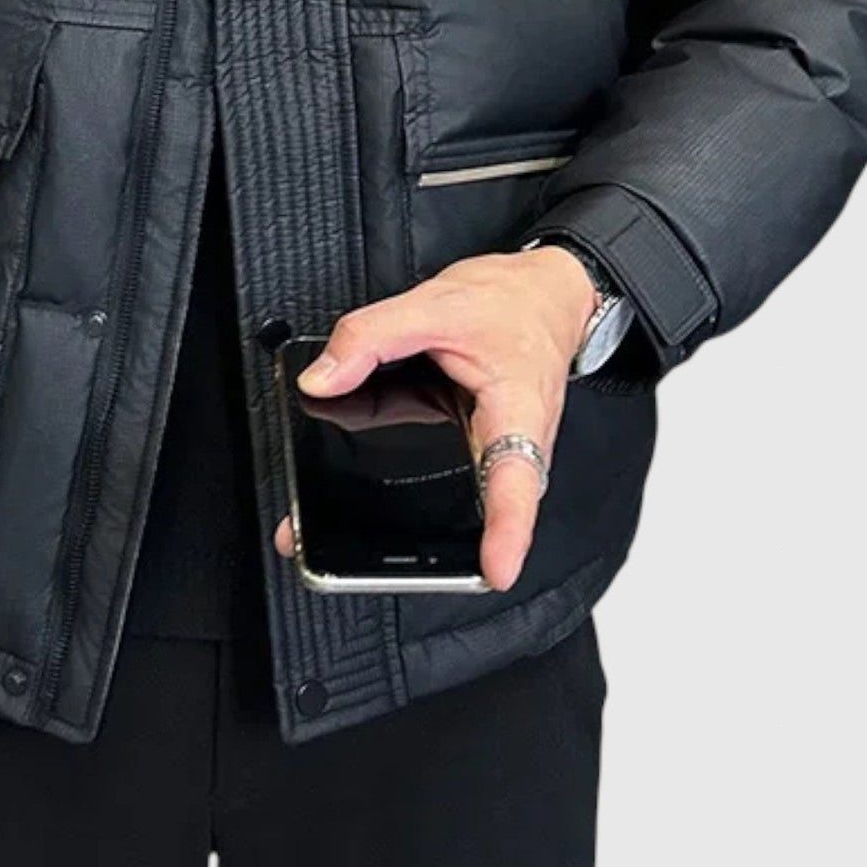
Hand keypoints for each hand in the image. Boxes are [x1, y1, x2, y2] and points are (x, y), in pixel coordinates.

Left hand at [271, 246, 598, 589]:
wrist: (545, 295)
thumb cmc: (512, 304)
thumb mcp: (435, 304)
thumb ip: (372, 336)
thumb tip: (321, 379)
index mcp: (518, 412)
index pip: (516, 478)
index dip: (508, 529)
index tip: (496, 570)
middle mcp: (513, 445)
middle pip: (475, 506)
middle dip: (421, 546)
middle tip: (354, 565)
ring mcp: (492, 451)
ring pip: (451, 495)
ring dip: (397, 516)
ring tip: (328, 537)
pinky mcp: (470, 445)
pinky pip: (434, 468)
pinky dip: (393, 472)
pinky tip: (350, 472)